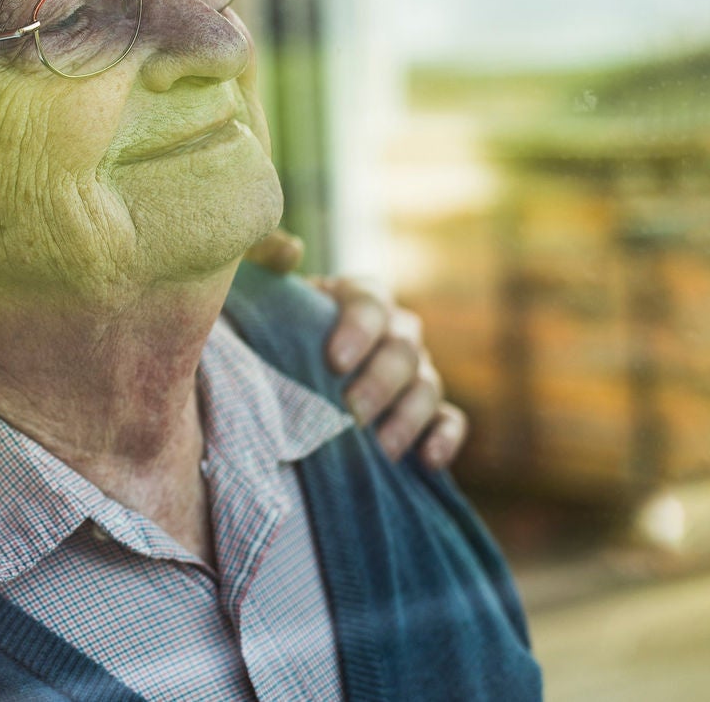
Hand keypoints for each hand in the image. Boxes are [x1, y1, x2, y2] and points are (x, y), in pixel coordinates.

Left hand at [242, 230, 468, 470]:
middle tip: (352, 412)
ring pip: (428, 385)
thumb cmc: (272, 332)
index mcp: (358, 298)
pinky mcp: (427, 412)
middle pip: (403, 347)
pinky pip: (449, 420)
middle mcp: (394, 332)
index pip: (372, 301)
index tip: (334, 360)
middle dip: (380, 381)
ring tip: (380, 448)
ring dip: (408, 416)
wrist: (283, 379)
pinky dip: (445, 437)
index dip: (359, 328)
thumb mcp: (260, 295)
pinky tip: (428, 460)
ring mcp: (415, 372)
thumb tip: (291, 249)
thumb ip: (264, 260)